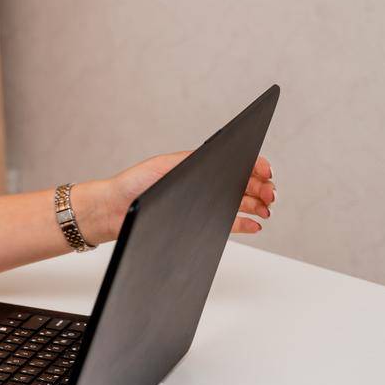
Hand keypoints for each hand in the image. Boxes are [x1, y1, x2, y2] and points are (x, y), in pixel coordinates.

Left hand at [93, 151, 274, 240]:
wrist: (113, 211)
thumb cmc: (133, 184)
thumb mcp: (165, 167)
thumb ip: (193, 162)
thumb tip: (225, 160)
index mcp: (196, 164)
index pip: (233, 161)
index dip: (253, 165)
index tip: (266, 171)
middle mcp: (201, 182)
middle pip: (240, 182)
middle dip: (260, 187)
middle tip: (271, 195)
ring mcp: (200, 202)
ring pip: (237, 201)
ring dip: (256, 204)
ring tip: (267, 209)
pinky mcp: (197, 221)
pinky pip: (227, 222)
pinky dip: (243, 223)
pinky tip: (256, 224)